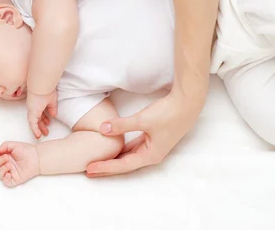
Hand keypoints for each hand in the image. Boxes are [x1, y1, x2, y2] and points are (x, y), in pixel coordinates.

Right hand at [0, 141, 39, 186]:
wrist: (36, 157)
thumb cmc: (26, 150)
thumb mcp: (13, 145)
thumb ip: (4, 146)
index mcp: (6, 157)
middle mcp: (7, 165)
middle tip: (6, 157)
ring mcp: (11, 172)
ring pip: (0, 174)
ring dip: (2, 169)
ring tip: (9, 164)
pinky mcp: (15, 179)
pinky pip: (7, 182)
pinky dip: (5, 179)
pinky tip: (8, 173)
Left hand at [27, 89, 57, 137]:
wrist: (41, 85)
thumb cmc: (47, 90)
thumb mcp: (52, 101)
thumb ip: (52, 108)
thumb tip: (53, 115)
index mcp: (39, 104)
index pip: (41, 113)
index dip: (45, 119)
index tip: (48, 123)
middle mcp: (34, 107)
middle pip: (38, 118)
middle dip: (42, 125)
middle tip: (46, 132)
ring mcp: (32, 110)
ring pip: (34, 122)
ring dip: (38, 129)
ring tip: (42, 135)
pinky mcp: (31, 113)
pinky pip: (32, 124)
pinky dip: (35, 130)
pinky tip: (38, 135)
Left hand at [86, 87, 204, 176]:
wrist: (187, 103)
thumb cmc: (168, 113)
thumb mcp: (143, 120)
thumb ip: (122, 125)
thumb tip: (102, 129)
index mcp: (150, 155)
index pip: (122, 164)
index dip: (105, 166)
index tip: (90, 168)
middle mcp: (150, 154)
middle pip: (124, 164)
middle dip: (106, 167)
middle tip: (88, 170)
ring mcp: (151, 146)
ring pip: (128, 156)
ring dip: (113, 158)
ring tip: (97, 162)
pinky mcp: (151, 137)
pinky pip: (132, 147)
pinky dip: (121, 149)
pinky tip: (111, 148)